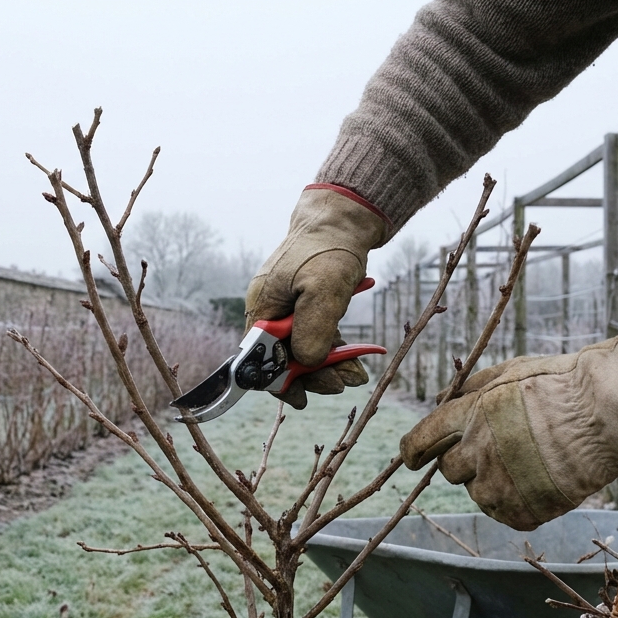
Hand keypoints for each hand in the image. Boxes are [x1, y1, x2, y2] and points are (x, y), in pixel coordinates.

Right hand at [244, 185, 387, 408]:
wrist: (345, 219)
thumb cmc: (328, 249)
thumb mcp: (323, 289)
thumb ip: (313, 328)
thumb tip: (306, 362)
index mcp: (263, 306)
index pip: (260, 358)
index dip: (279, 381)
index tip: (302, 398)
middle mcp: (272, 310)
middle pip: (285, 358)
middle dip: (313, 375)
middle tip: (341, 386)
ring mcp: (291, 309)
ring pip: (305, 350)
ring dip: (329, 367)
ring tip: (355, 376)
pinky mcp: (310, 306)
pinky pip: (318, 337)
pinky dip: (336, 350)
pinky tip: (356, 360)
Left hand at [399, 334, 617, 529]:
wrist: (609, 414)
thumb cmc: (562, 384)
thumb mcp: (509, 371)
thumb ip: (470, 389)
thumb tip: (441, 401)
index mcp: (471, 415)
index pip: (422, 440)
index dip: (414, 450)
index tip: (413, 457)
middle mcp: (479, 451)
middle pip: (449, 470)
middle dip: (464, 460)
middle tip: (495, 449)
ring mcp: (503, 484)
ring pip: (477, 494)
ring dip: (491, 482)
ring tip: (524, 464)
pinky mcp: (526, 510)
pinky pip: (505, 514)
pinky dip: (516, 503)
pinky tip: (538, 482)